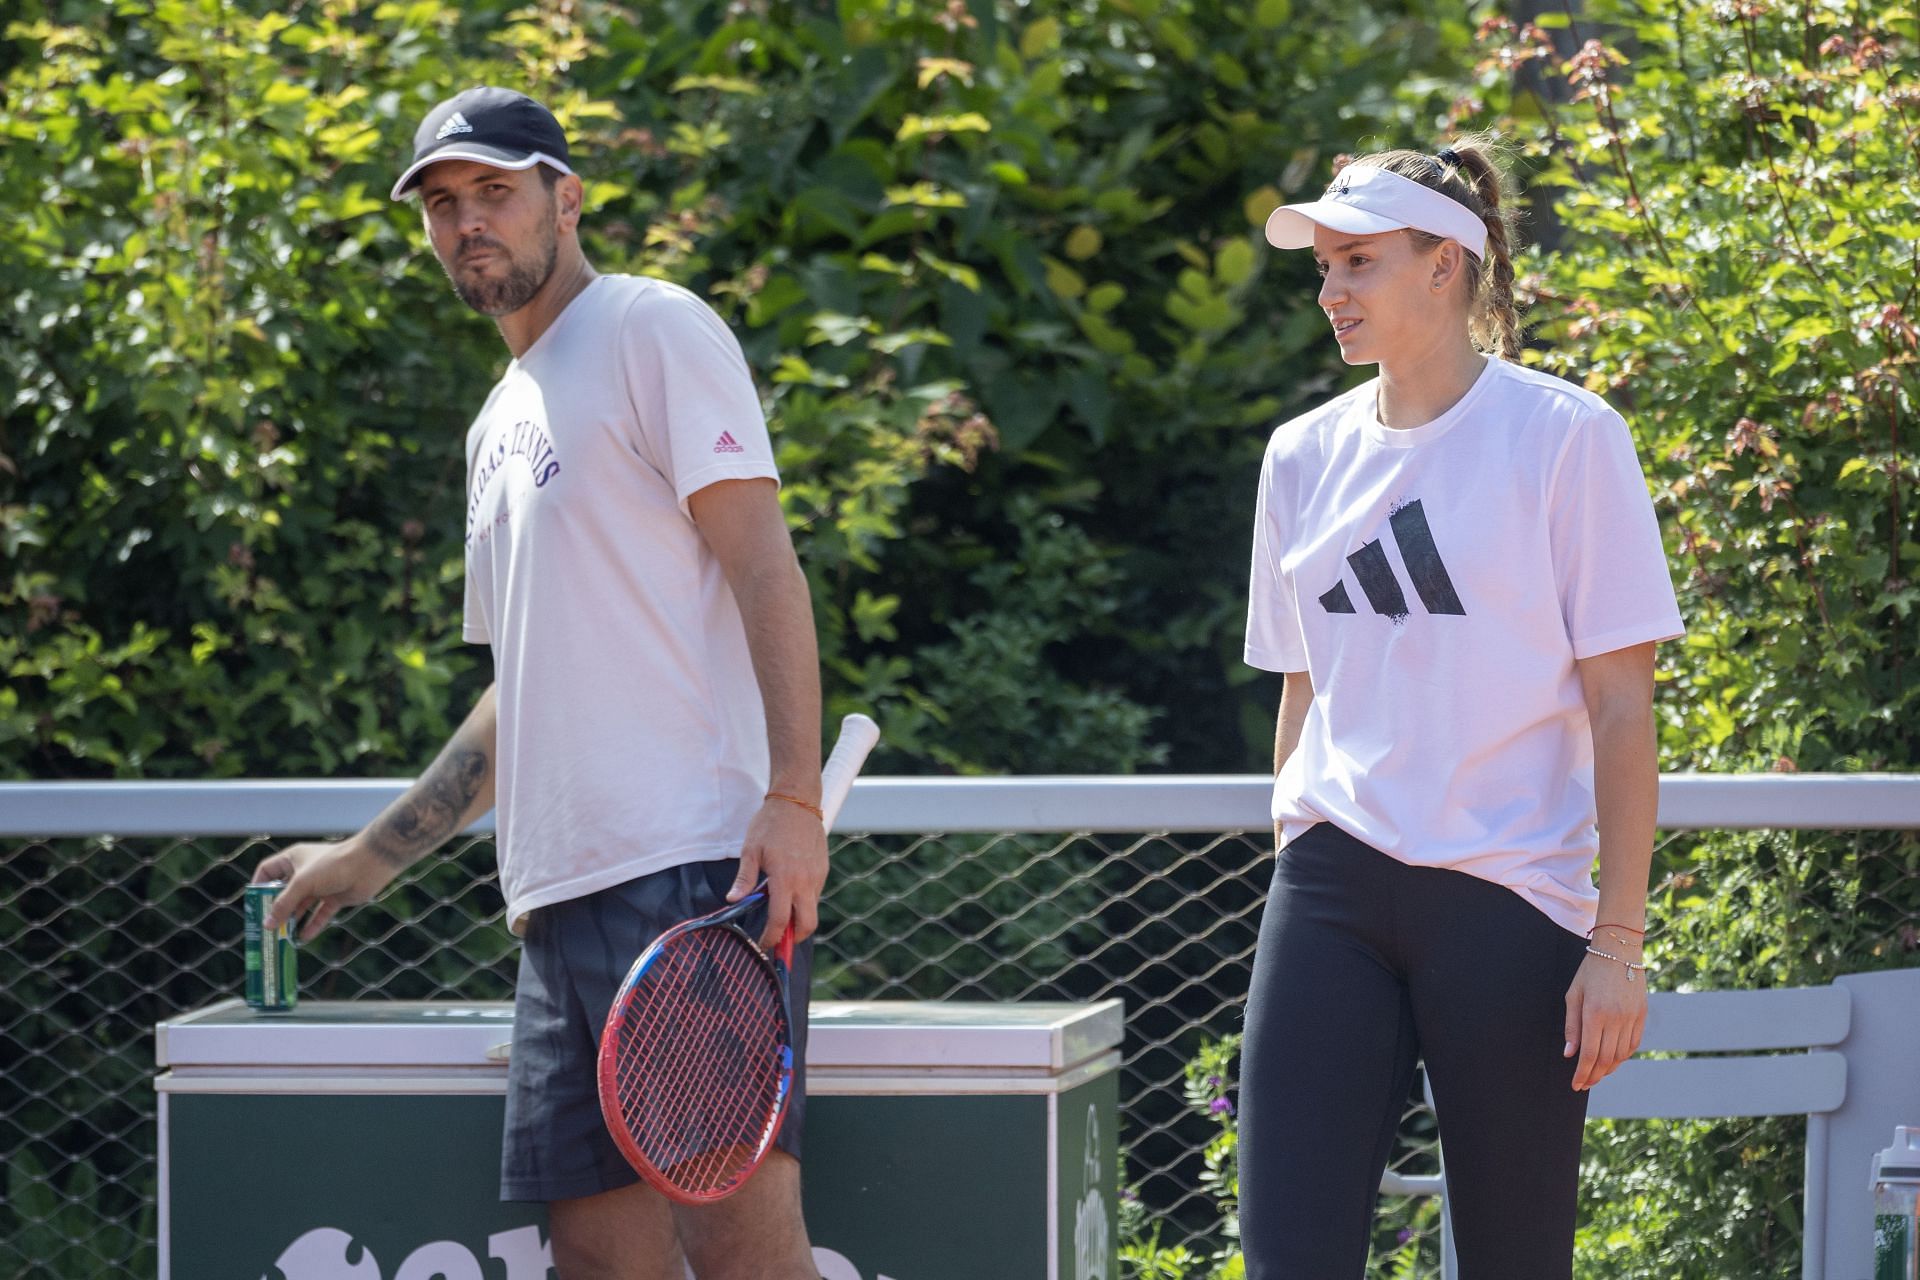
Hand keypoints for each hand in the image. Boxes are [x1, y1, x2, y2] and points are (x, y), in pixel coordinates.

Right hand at [254, 840, 395, 940]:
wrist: (370, 864)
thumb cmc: (333, 865)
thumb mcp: (302, 883)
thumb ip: (284, 904)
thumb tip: (267, 924)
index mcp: (293, 859)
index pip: (268, 871)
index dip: (258, 886)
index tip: (252, 905)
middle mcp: (305, 872)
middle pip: (284, 893)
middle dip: (275, 910)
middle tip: (266, 929)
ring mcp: (320, 886)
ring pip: (302, 906)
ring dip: (293, 921)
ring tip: (282, 938)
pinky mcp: (335, 897)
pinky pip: (319, 914)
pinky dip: (312, 925)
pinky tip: (303, 938)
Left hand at [727, 796, 829, 949]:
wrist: (798, 801)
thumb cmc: (770, 824)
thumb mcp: (751, 850)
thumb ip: (744, 879)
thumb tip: (732, 900)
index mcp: (785, 878)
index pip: (780, 920)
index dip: (771, 937)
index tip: (763, 944)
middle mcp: (805, 881)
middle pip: (806, 925)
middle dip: (792, 939)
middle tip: (777, 940)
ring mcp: (817, 876)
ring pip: (812, 910)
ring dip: (798, 919)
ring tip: (780, 914)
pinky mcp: (823, 870)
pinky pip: (815, 895)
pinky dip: (803, 902)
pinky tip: (790, 893)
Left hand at [1564, 947, 1647, 1090]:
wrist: (1619, 952)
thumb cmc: (1590, 972)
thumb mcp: (1574, 995)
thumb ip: (1572, 1026)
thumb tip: (1570, 1055)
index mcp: (1594, 1013)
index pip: (1589, 1054)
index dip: (1583, 1073)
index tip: (1576, 1084)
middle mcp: (1615, 1018)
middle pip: (1606, 1058)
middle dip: (1594, 1075)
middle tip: (1585, 1084)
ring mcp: (1631, 1018)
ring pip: (1621, 1054)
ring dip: (1609, 1069)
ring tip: (1597, 1075)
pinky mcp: (1642, 1015)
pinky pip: (1633, 1044)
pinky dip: (1623, 1056)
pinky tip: (1613, 1061)